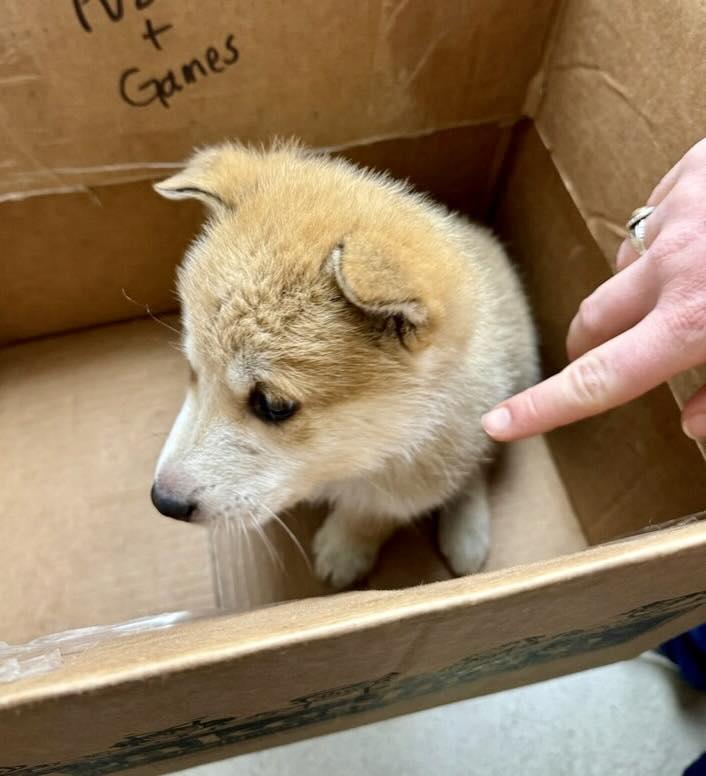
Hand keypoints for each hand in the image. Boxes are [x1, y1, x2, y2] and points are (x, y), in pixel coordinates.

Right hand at [482, 138, 705, 441]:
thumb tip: (693, 425)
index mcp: (696, 319)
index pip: (600, 381)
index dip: (544, 407)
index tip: (498, 422)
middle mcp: (670, 267)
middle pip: (592, 321)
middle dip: (588, 345)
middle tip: (602, 355)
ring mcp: (675, 214)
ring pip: (624, 267)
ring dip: (639, 288)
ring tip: (687, 283)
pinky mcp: (689, 172)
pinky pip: (653, 216)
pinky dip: (667, 236)